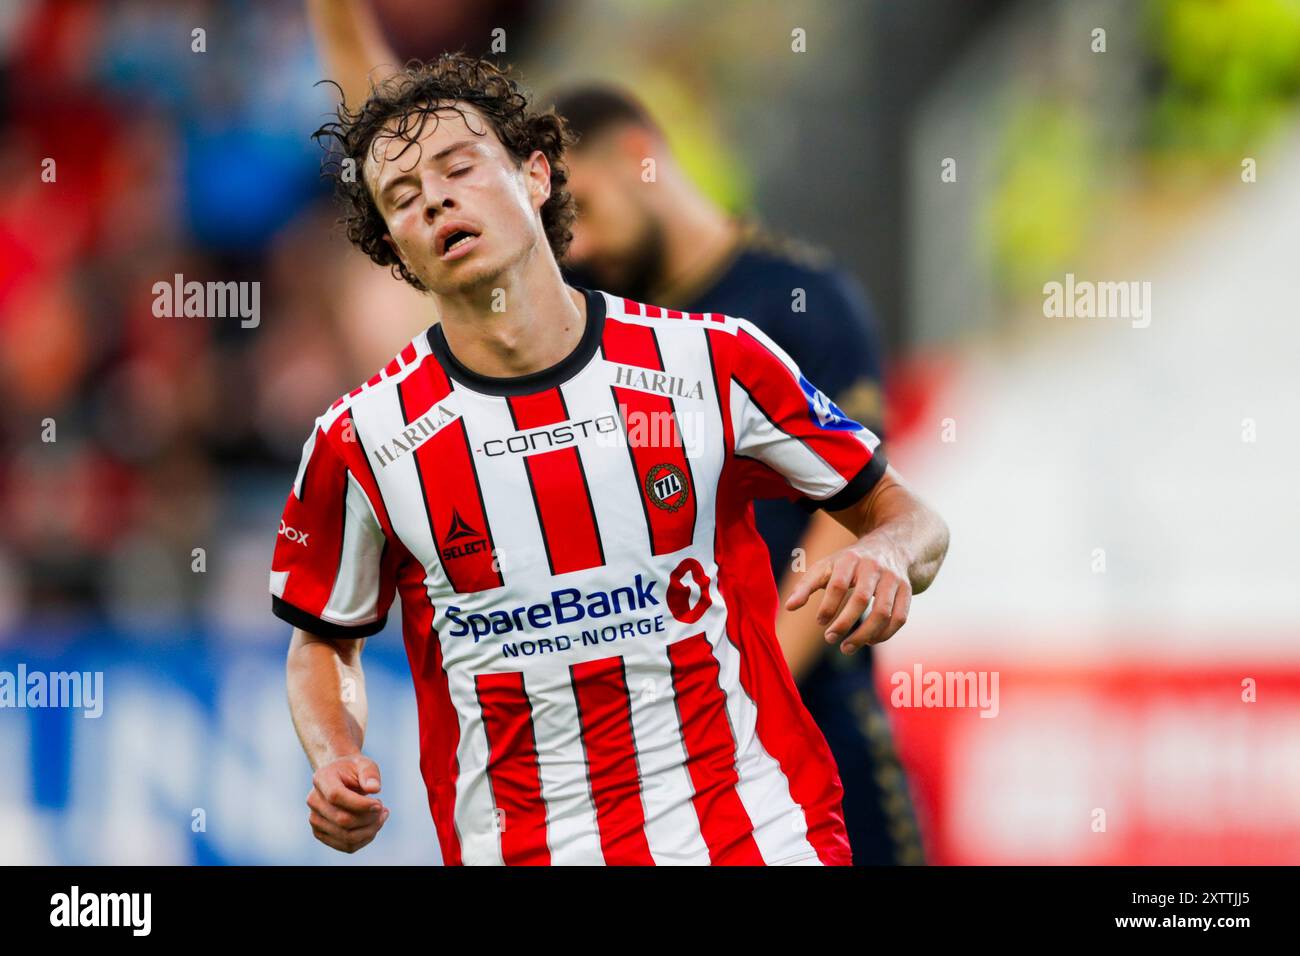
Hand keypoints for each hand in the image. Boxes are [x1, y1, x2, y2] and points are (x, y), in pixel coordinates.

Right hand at [306, 752, 388, 852]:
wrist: (341, 778)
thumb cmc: (354, 770)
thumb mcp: (364, 763)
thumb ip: (370, 773)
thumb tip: (374, 788)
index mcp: (321, 778)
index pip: (336, 796)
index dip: (360, 804)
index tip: (379, 803)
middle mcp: (313, 800)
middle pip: (342, 820)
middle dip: (369, 818)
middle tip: (383, 809)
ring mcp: (315, 819)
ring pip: (346, 836)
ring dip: (370, 830)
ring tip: (381, 816)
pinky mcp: (321, 833)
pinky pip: (346, 846)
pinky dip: (365, 839)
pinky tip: (373, 826)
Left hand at [783, 539, 911, 653]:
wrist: (891, 545)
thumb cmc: (850, 562)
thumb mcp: (827, 566)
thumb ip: (806, 586)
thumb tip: (788, 607)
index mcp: (850, 559)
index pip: (838, 584)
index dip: (828, 606)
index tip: (820, 622)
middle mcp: (874, 567)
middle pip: (862, 599)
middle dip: (844, 623)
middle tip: (829, 638)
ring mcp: (893, 579)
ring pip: (883, 612)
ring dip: (865, 634)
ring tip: (846, 648)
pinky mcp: (907, 591)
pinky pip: (899, 617)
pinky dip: (885, 634)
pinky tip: (869, 641)